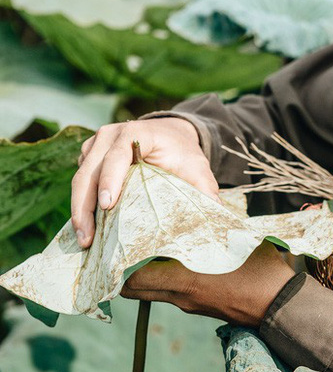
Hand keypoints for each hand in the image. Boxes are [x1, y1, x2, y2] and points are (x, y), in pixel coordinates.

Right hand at [72, 118, 217, 247]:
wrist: (171, 136)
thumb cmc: (184, 154)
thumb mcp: (198, 170)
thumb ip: (205, 191)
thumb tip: (214, 216)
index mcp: (138, 132)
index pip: (117, 155)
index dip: (110, 179)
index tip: (106, 206)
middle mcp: (110, 134)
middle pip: (89, 170)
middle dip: (84, 205)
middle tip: (87, 238)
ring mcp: (96, 144)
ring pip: (80, 178)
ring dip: (78, 209)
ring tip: (84, 239)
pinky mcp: (89, 155)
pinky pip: (80, 181)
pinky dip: (81, 204)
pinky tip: (87, 228)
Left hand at [121, 241, 295, 326]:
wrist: (282, 306)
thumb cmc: (262, 271)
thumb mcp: (236, 241)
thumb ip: (211, 225)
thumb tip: (195, 205)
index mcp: (185, 280)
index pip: (133, 279)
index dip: (117, 265)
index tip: (114, 243)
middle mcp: (180, 296)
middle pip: (134, 290)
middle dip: (125, 270)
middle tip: (123, 246)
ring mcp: (189, 305)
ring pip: (152, 291)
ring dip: (146, 274)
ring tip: (147, 249)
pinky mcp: (199, 309)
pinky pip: (171, 294)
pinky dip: (165, 279)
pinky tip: (175, 260)